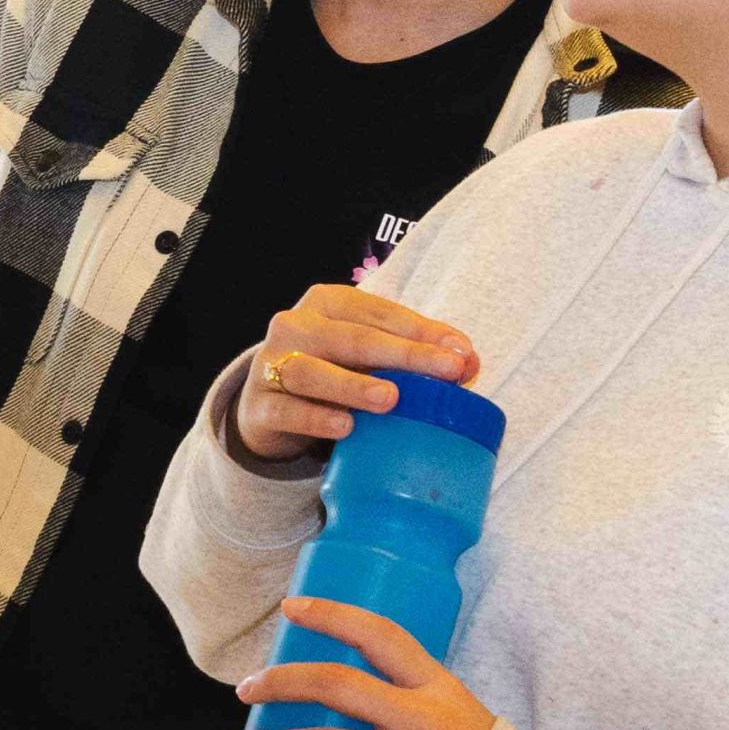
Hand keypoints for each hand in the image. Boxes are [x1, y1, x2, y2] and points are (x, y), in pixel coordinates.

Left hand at [227, 595, 494, 729]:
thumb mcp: (454, 710)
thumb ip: (409, 693)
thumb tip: (337, 681)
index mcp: (435, 688)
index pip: (381, 635)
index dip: (334, 615)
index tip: (292, 608)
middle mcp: (423, 722)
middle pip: (338, 685)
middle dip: (282, 682)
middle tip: (246, 689)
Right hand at [229, 283, 479, 464]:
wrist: (270, 409)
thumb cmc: (334, 373)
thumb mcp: (371, 358)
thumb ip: (415, 356)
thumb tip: (469, 362)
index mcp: (327, 303)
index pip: (378, 312)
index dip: (422, 331)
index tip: (462, 352)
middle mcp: (295, 326)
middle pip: (351, 338)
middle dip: (404, 355)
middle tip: (447, 372)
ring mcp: (271, 365)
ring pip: (310, 371)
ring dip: (352, 385)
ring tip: (391, 399)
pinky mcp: (259, 406)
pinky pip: (286, 410)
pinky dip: (316, 417)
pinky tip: (344, 426)